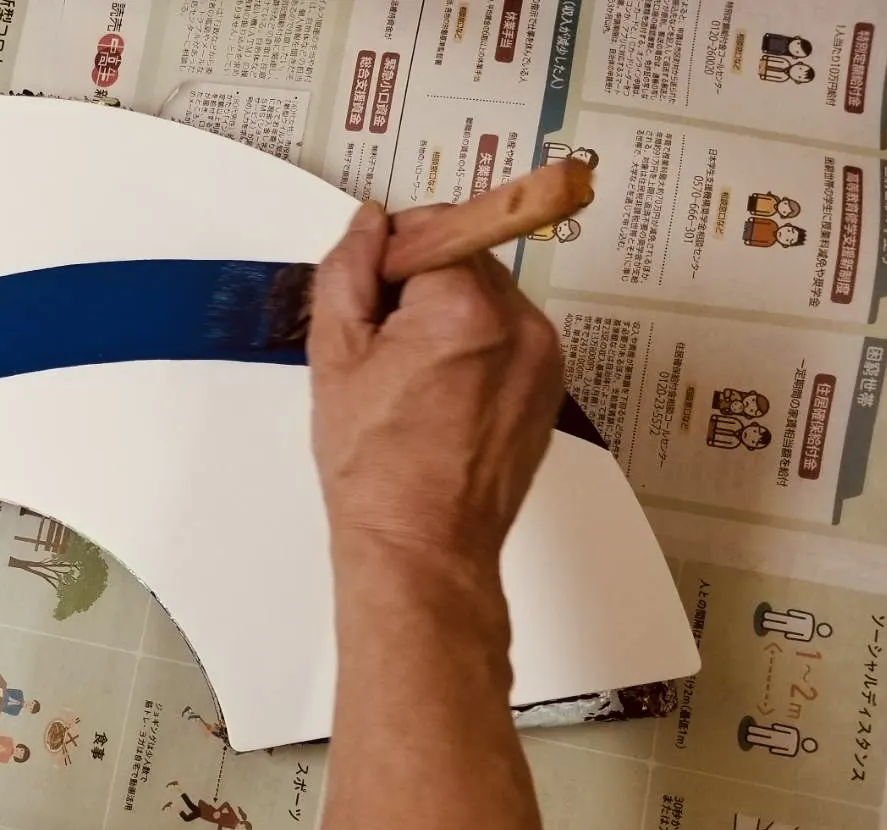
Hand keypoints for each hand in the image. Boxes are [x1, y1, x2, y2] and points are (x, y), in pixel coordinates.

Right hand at [308, 203, 563, 569]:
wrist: (422, 546)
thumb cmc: (377, 470)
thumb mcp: (335, 357)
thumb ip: (348, 273)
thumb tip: (369, 226)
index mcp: (465, 309)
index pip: (435, 227)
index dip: (392, 255)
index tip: (372, 296)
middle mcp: (520, 325)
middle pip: (467, 257)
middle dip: (422, 285)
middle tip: (383, 345)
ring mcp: (544, 357)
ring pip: (488, 297)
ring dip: (450, 315)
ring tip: (412, 378)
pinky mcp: (551, 385)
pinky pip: (509, 336)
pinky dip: (477, 348)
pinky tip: (441, 395)